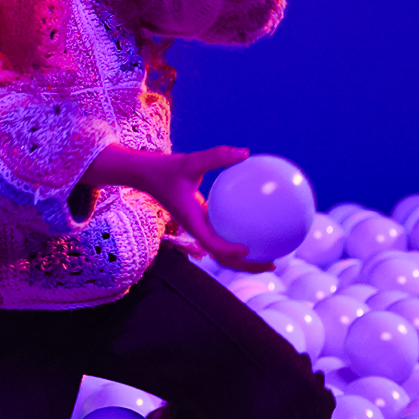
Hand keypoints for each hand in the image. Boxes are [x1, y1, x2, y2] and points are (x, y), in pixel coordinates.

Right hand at [84, 144, 272, 272]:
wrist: (146, 175)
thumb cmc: (166, 169)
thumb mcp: (189, 161)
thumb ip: (215, 156)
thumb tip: (244, 152)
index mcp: (191, 221)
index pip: (210, 243)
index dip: (228, 251)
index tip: (247, 250)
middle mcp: (197, 229)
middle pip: (222, 257)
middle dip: (246, 266)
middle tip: (272, 263)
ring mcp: (200, 228)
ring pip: (224, 251)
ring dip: (246, 259)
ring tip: (272, 255)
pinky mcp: (202, 221)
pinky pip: (224, 235)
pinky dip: (240, 237)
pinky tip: (258, 227)